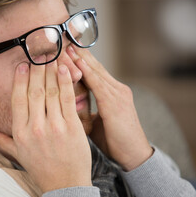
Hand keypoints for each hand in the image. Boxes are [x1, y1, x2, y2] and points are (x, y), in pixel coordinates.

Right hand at [0, 56, 91, 192]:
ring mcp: (54, 127)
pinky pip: (67, 99)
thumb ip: (3, 141)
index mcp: (20, 133)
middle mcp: (35, 128)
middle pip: (34, 91)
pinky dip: (65, 82)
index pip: (18, 99)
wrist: (65, 185)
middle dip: (36, 69)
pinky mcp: (72, 127)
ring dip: (51, 71)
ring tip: (52, 55)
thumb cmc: (42, 170)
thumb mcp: (19, 155)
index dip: (20, 80)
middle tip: (39, 52)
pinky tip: (65, 69)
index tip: (22, 65)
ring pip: (51, 92)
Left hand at [67, 45, 152, 170]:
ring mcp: (118, 94)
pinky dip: (86, 72)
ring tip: (65, 45)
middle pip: (93, 67)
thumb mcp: (95, 122)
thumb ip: (83, 110)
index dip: (78, 60)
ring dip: (79, 58)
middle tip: (62, 39)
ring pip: (94, 72)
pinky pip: (98, 84)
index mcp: (112, 93)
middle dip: (77, 53)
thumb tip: (65, 105)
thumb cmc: (114, 141)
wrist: (134, 157)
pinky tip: (76, 63)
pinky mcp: (116, 103)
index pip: (92, 72)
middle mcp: (116, 89)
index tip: (63, 49)